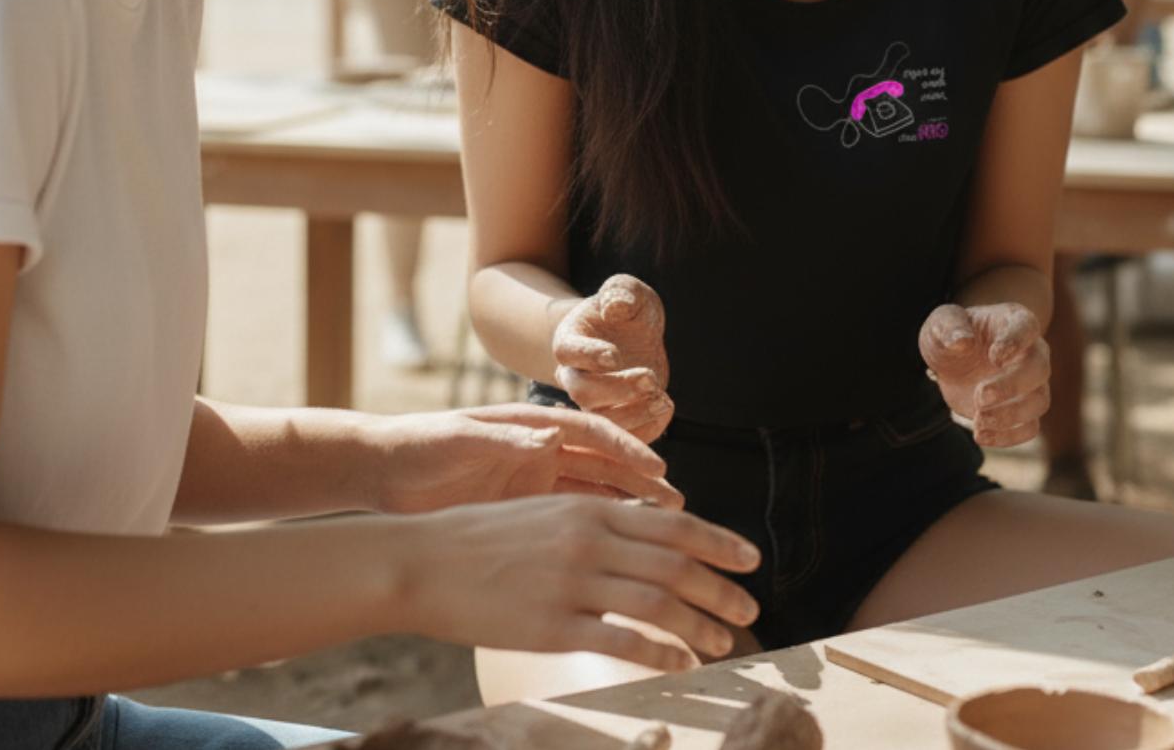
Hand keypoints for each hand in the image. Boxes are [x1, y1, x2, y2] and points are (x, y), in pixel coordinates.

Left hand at [365, 405, 683, 513]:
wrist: (383, 472)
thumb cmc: (420, 445)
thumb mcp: (460, 440)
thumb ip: (506, 441)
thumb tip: (551, 435)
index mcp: (531, 426)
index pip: (593, 434)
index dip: (629, 450)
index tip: (659, 470)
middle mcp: (541, 451)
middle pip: (605, 466)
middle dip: (643, 483)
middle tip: (680, 507)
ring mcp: (534, 483)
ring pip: (595, 496)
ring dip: (629, 511)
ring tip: (666, 532)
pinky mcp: (522, 514)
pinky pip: (572, 523)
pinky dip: (600, 534)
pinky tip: (624, 556)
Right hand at [393, 494, 759, 671]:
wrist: (423, 561)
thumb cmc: (482, 537)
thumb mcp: (545, 510)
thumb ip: (594, 519)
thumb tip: (644, 531)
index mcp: (588, 507)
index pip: (672, 524)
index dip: (718, 542)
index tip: (751, 559)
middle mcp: (587, 539)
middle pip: (674, 564)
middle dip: (721, 588)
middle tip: (750, 609)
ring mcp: (571, 583)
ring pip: (657, 604)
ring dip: (700, 625)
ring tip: (724, 642)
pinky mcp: (551, 626)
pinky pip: (621, 641)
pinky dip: (660, 654)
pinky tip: (680, 666)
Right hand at [553, 274, 672, 441]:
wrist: (631, 332)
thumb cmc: (626, 308)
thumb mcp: (627, 290)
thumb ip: (621, 292)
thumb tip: (614, 306)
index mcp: (568, 340)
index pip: (568, 351)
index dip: (588, 355)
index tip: (614, 354)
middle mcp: (572, 375)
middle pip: (582, 392)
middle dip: (618, 389)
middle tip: (650, 378)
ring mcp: (591, 401)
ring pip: (601, 420)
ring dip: (634, 414)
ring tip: (664, 399)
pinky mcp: (613, 416)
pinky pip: (623, 434)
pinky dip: (647, 429)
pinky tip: (667, 406)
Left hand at [919, 301, 1049, 446]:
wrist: (954, 362)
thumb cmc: (952, 334)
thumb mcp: (941, 323)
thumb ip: (949, 326)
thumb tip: (962, 341)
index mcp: (1015, 322)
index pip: (1026, 327)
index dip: (1015, 342)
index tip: (995, 356)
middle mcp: (1032, 352)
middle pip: (1039, 369)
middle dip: (1011, 386)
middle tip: (979, 396)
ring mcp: (1032, 383)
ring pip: (1039, 402)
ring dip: (1010, 415)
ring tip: (978, 420)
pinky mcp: (1024, 410)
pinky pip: (1030, 428)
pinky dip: (1008, 436)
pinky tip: (981, 435)